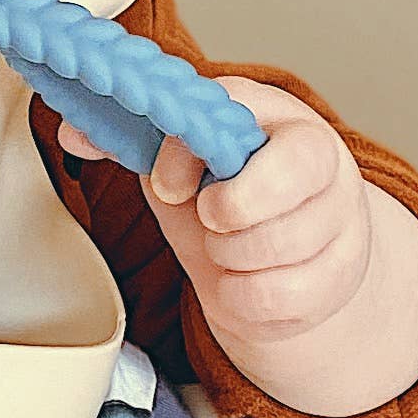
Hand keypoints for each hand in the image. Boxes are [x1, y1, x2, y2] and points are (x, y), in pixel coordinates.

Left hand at [58, 77, 375, 362]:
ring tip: (232, 246)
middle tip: (212, 217)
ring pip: (265, 255)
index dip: (187, 159)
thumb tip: (77, 132)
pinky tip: (249, 278)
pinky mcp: (340, 276)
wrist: (290, 254)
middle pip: (257, 201)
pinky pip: (273, 298)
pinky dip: (244, 298)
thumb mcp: (184, 162)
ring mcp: (339, 221)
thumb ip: (134, 142)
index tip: (168, 184)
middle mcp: (323, 163)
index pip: (237, 124)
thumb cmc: (233, 195)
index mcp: (279, 119)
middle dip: (216, 221)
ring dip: (229, 259)